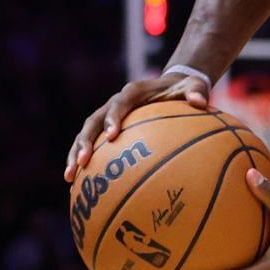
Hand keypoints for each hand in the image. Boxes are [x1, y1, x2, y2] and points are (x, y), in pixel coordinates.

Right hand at [63, 72, 209, 181]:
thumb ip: (197, 90)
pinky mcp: (107, 128)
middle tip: (82, 162)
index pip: (119, 103)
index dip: (113, 118)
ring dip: (76, 153)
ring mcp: (108, 115)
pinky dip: (83, 161)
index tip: (112, 136)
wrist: (171, 86)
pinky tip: (77, 184)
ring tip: (69, 177)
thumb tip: (200, 101)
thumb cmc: (184, 88)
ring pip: (86, 133)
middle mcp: (116, 102)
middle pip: (93, 120)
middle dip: (85, 140)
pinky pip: (92, 144)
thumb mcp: (194, 85)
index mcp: (133, 92)